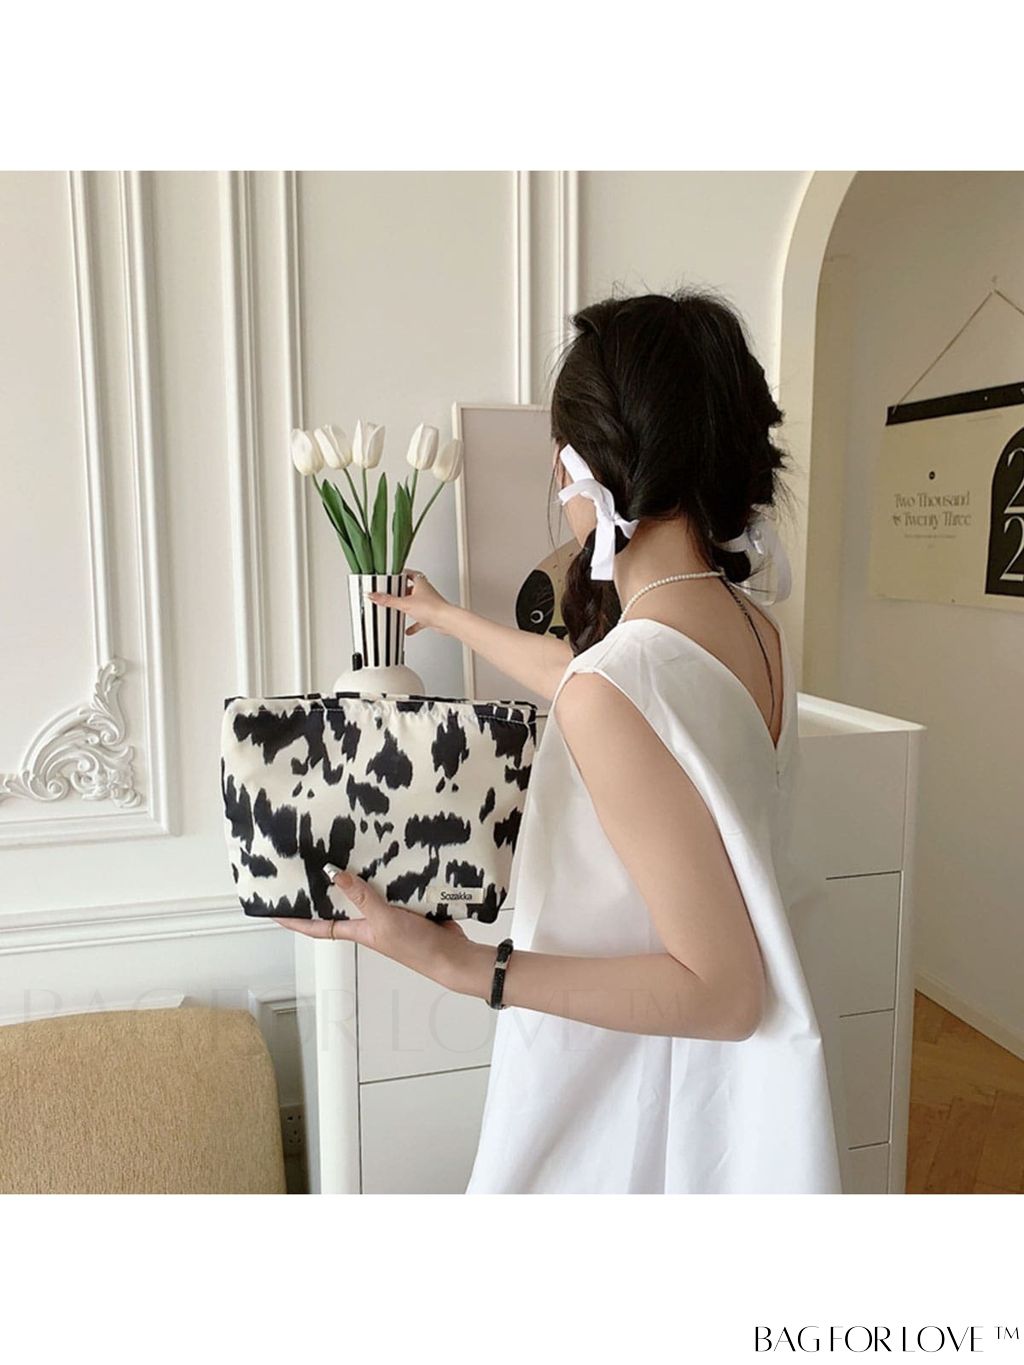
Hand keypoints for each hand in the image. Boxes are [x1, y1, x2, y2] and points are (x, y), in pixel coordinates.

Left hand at [272, 867, 488, 995]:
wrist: (450, 954)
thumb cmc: (415, 947)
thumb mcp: (383, 921)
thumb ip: (361, 897)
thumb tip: (333, 873)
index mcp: (358, 929)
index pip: (318, 925)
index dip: (295, 919)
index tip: (273, 911)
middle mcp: (369, 921)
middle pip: (341, 903)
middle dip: (323, 889)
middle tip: (305, 866)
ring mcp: (389, 911)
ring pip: (367, 889)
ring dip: (358, 873)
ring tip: (340, 848)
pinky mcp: (408, 902)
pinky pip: (392, 884)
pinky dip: (387, 871)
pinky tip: (384, 853)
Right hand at [365, 568, 450, 636]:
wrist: (446, 621)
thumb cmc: (432, 608)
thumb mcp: (404, 603)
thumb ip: (388, 600)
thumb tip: (374, 595)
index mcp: (420, 582)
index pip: (408, 573)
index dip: (400, 574)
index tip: (392, 576)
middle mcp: (425, 591)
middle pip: (410, 588)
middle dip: (401, 592)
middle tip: (391, 594)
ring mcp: (428, 603)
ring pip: (415, 603)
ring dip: (407, 607)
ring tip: (398, 610)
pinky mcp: (430, 615)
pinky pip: (420, 618)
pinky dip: (413, 623)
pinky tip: (408, 629)